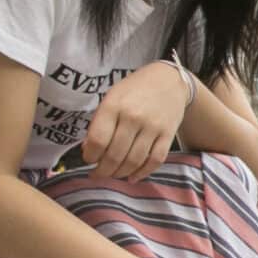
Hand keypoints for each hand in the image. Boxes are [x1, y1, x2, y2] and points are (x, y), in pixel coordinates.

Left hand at [83, 61, 189, 181]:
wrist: (169, 80)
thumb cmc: (134, 89)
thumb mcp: (111, 98)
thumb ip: (100, 122)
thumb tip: (88, 149)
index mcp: (114, 106)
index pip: (98, 140)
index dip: (90, 156)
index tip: (89, 159)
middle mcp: (134, 117)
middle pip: (114, 155)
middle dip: (103, 170)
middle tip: (98, 174)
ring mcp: (153, 127)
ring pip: (133, 161)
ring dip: (120, 173)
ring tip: (113, 174)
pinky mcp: (168, 135)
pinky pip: (155, 161)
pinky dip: (142, 173)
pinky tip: (132, 177)